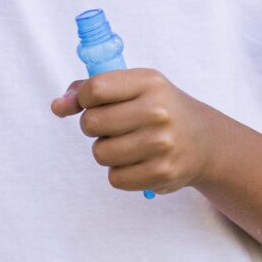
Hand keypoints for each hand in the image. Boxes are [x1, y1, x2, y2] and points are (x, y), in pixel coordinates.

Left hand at [51, 67, 217, 195]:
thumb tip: (57, 106)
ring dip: (106, 150)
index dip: (84, 99)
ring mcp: (162, 144)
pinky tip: (137, 162)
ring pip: (100, 153)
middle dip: (93, 126)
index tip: (94, 103)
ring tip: (127, 143)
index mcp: (149, 83)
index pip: (94, 89)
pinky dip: (120, 172)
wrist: (204, 140)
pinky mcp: (163, 173)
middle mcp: (158, 112)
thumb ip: (87, 90)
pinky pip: (115, 178)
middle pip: (91, 123)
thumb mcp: (131, 87)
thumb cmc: (156, 108)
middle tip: (113, 126)